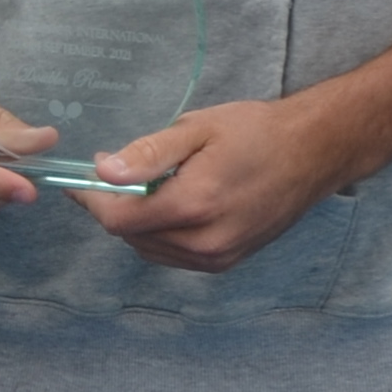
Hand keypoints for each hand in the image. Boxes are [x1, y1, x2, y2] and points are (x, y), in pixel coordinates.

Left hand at [81, 96, 353, 273]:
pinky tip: (170, 204)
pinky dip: (159, 234)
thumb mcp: (197, 129)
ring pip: (149, 249)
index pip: (119, 220)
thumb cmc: (255, 132)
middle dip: (115, 207)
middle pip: (131, 236)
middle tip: (115, 173)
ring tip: (148, 185)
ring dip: (137, 222)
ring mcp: (218, 257)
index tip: (79, 180)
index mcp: (195, 205)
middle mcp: (205, 242)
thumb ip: (149, 152)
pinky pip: (174, 256)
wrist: (312, 153)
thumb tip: (105, 171)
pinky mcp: (227, 262)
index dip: (91, 201)